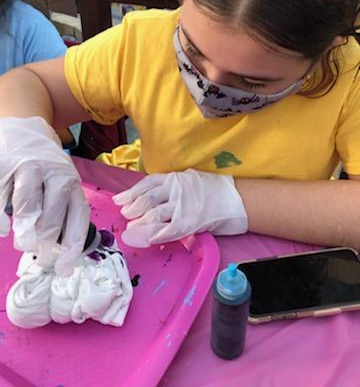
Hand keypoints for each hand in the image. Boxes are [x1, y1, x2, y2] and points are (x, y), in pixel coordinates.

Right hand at [0, 117, 89, 275]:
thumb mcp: (63, 185)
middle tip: (41, 258)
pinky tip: (5, 230)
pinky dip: (1, 218)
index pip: (78, 217)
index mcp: (72, 184)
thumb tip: (59, 254)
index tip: (64, 269)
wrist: (27, 128)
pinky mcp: (5, 165)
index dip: (72, 247)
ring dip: (25, 232)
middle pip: (53, 215)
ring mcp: (29, 169)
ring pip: (28, 206)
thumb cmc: (47, 169)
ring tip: (24, 245)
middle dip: (46, 244)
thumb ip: (62, 213)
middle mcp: (55, 175)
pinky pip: (1, 196)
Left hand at [113, 169, 247, 246]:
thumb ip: (174, 186)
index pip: (148, 183)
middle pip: (147, 199)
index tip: (119, 200)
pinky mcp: (189, 222)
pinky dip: (155, 235)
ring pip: (154, 214)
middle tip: (125, 215)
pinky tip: (147, 239)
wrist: (239, 199)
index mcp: (176, 178)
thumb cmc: (217, 191)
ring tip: (132, 229)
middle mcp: (176, 189)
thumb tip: (154, 197)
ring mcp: (182, 206)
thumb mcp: (192, 181)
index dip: (131, 192)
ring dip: (140, 223)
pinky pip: (167, 230)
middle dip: (132, 208)